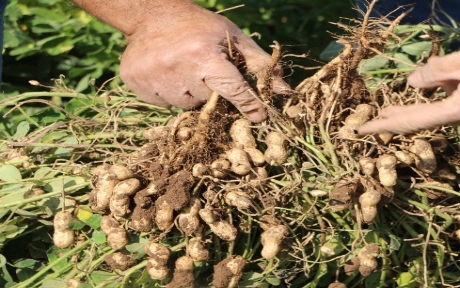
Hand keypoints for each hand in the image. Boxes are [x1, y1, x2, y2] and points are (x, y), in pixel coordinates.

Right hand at [119, 7, 288, 121]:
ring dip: (189, 94)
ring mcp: (154, 77)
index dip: (247, 104)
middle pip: (207, 101)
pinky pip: (162, 104)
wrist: (152, 15)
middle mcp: (178, 67)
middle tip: (204, 71)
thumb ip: (258, 63)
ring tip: (185, 70)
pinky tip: (167, 73)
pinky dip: (168, 94)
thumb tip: (283, 87)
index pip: (232, 89)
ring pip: (184, 105)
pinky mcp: (136, 83)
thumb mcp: (232, 38)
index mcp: (204, 54)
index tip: (258, 117)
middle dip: (211, 91)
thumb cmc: (200, 28)